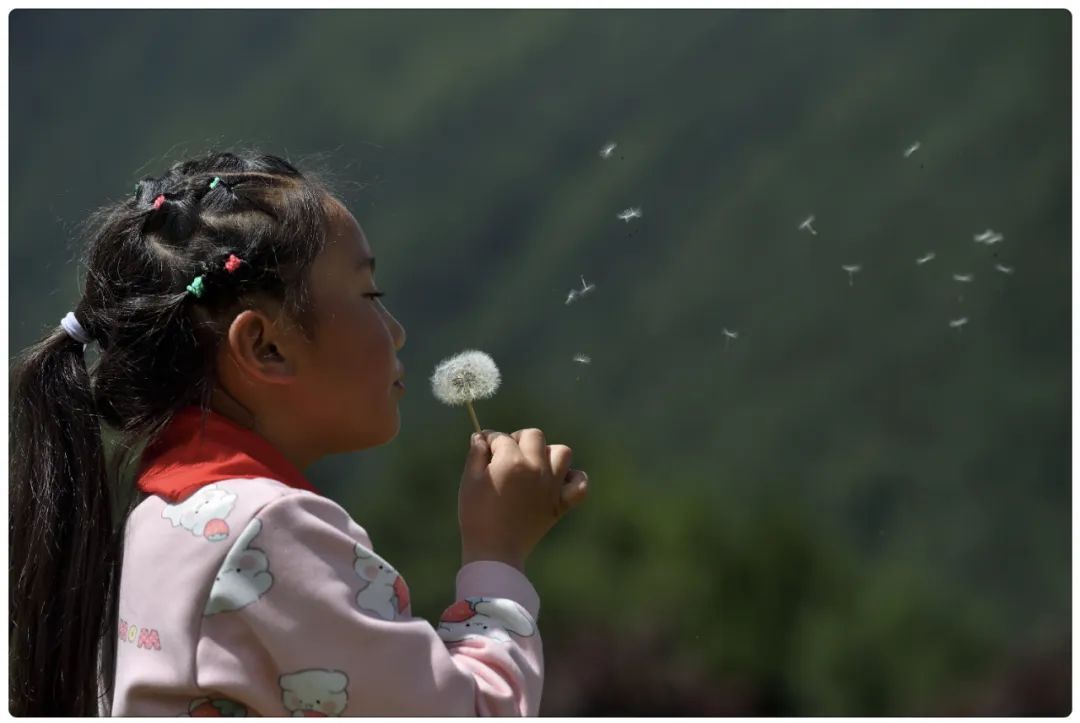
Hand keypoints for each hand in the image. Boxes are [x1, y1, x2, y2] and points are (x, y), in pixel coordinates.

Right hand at [459, 428, 588, 570]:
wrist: (495, 552)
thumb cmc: (476, 515)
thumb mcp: (469, 482)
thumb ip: (476, 454)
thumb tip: (481, 437)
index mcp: (511, 461)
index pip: (502, 437)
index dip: (490, 441)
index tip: (485, 448)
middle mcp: (536, 468)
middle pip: (534, 436)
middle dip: (518, 440)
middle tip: (506, 456)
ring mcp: (552, 485)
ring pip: (561, 452)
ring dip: (547, 454)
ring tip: (533, 466)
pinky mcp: (561, 503)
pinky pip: (580, 483)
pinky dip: (573, 479)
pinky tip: (558, 482)